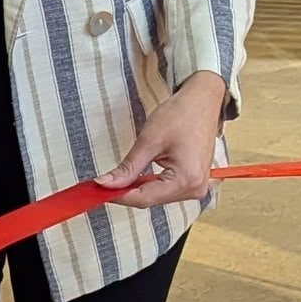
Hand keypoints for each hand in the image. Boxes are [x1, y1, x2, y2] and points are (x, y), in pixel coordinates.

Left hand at [95, 70, 226, 207]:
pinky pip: (166, 189)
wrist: (202, 102)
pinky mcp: (194, 181)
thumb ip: (128, 167)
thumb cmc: (180, 115)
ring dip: (137, 188)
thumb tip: (106, 183)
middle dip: (126, 192)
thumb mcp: (149, 141)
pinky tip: (136, 176)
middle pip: (151, 199)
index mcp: (187, 180)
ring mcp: (197, 186)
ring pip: (157, 196)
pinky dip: (149, 184)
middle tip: (102, 183)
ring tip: (118, 177)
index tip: (98, 190)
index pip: (144, 198)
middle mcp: (195, 188)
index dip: (119, 196)